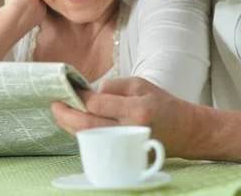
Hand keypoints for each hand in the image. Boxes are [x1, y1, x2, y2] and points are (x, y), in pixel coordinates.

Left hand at [51, 77, 192, 157]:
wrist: (186, 131)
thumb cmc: (162, 103)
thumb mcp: (140, 84)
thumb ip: (113, 86)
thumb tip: (89, 92)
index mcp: (136, 110)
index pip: (96, 105)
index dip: (78, 97)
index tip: (68, 89)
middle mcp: (130, 131)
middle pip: (87, 127)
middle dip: (66, 115)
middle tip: (54, 105)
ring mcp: (127, 146)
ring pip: (89, 139)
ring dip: (70, 126)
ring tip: (61, 113)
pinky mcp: (126, 155)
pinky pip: (97, 145)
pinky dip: (82, 135)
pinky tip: (74, 124)